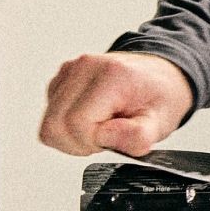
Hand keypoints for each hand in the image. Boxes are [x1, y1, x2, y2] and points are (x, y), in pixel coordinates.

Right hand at [38, 51, 193, 156]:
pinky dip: (69, 126)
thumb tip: (106, 138)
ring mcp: (70, 71)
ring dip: (73, 136)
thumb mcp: (161, 122)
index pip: (76, 123)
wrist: (160, 76)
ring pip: (48, 124)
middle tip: (105, 136)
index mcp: (111, 75)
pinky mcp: (61, 79)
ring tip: (101, 126)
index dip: (92, 141)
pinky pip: (50, 116)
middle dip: (79, 143)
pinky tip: (92, 118)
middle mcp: (85, 68)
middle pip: (54, 126)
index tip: (112, 138)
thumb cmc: (159, 96)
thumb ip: (138, 136)